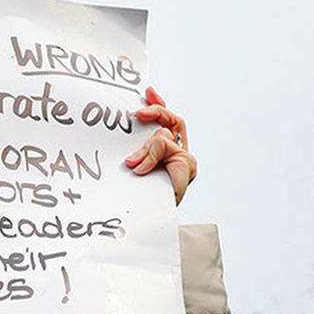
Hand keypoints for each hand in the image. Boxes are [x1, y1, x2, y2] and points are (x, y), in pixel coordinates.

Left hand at [126, 87, 196, 204]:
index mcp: (168, 153)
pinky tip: (139, 169)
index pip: (167, 122)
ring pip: (163, 135)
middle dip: (157, 112)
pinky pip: (165, 146)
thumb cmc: (139, 198)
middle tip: (137, 113)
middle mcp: (179, 154)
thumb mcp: (135, 170)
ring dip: (144, 148)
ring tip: (131, 163)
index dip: (159, 105)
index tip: (147, 92)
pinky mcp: (187, 165)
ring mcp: (184, 160)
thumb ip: (137, 153)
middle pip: (173, 121)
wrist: (149, 222)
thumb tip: (127, 150)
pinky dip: (150, 156)